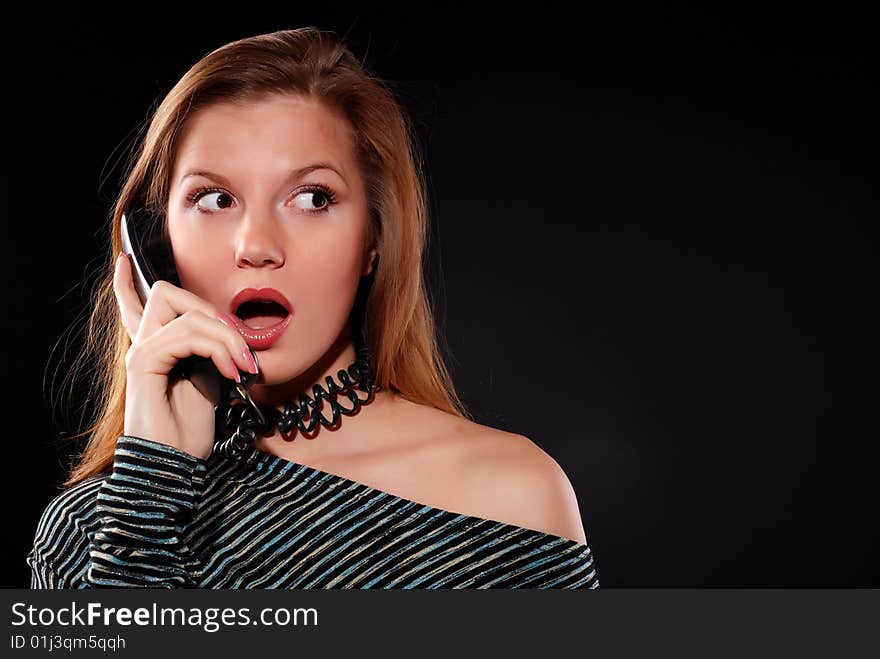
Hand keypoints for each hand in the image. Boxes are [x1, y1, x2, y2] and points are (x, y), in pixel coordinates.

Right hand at [112, 253, 257, 458]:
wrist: (173, 466)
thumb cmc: (191, 432)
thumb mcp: (212, 382)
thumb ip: (213, 353)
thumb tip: (232, 333)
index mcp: (157, 349)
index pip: (134, 306)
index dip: (127, 282)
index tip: (123, 259)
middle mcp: (143, 345)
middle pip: (168, 292)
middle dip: (214, 312)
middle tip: (241, 349)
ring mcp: (140, 352)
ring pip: (187, 313)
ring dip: (226, 337)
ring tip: (243, 367)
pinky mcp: (143, 363)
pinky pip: (185, 334)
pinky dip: (217, 349)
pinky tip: (231, 373)